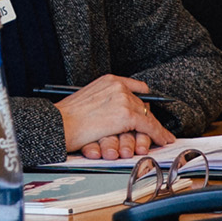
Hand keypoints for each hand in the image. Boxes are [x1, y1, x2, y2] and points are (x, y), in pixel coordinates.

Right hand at [58, 75, 175, 156]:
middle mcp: (118, 86)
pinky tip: (162, 139)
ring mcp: (123, 100)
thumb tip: (113, 111)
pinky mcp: (127, 115)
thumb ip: (104, 100)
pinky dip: (158, 134)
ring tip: (162, 136)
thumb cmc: (66, 118)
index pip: (135, 88)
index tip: (147, 108)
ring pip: (148, 115)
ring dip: (156, 128)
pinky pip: (149, 126)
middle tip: (157, 129)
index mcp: (108, 80)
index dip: (143, 100)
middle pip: (142, 104)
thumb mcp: (88, 100)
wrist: (59, 124)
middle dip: (150, 118)